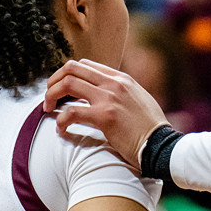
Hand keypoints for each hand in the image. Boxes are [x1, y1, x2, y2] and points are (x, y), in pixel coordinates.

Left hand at [44, 59, 170, 166]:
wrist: (162, 145)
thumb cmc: (151, 129)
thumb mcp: (139, 100)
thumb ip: (122, 93)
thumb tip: (104, 95)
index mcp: (122, 78)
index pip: (86, 64)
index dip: (68, 74)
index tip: (62, 90)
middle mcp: (114, 83)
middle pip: (72, 68)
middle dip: (54, 81)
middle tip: (48, 97)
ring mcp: (109, 98)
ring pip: (67, 84)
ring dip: (51, 96)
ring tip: (47, 110)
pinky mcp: (104, 117)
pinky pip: (71, 112)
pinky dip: (60, 121)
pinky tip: (61, 131)